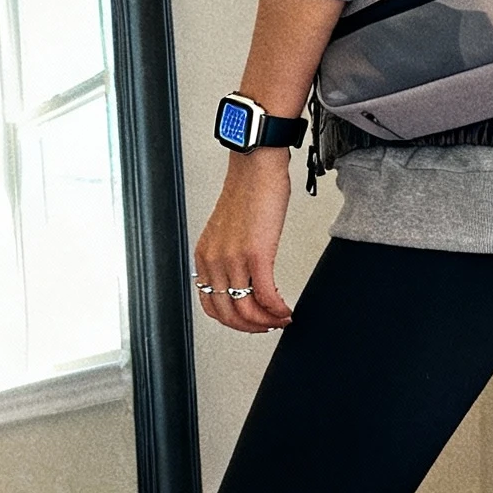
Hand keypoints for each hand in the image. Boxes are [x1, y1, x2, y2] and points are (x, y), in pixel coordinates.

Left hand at [193, 149, 292, 334]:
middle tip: (269, 327)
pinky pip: (266, 295)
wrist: (256, 165)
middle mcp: (214, 260)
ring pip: (247, 310)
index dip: (232, 321)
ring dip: (267, 321)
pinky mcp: (256, 254)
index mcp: (204, 256)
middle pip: (227, 314)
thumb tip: (246, 278)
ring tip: (282, 319)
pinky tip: (287, 310)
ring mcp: (233, 259)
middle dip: (251, 328)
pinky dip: (278, 309)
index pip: (210, 305)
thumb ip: (230, 255)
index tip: (250, 322)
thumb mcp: (229, 230)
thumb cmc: (248, 190)